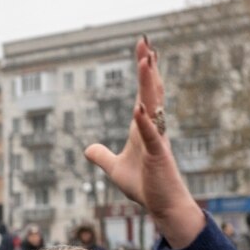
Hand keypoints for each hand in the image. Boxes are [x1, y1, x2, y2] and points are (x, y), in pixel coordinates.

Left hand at [85, 37, 203, 247]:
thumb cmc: (145, 187)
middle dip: (147, 68)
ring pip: (153, 107)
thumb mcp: (115, 170)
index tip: (144, 50)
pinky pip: (151, 136)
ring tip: (145, 62)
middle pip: (151, 92)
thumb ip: (102, 157)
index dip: (144, 73)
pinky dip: (144, 122)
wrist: (163, 206)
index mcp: (144, 128)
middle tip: (145, 43)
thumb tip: (87, 150)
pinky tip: (138, 108)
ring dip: (149, 85)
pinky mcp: (158, 156)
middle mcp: (154, 129)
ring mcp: (158, 141)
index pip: (144, 94)